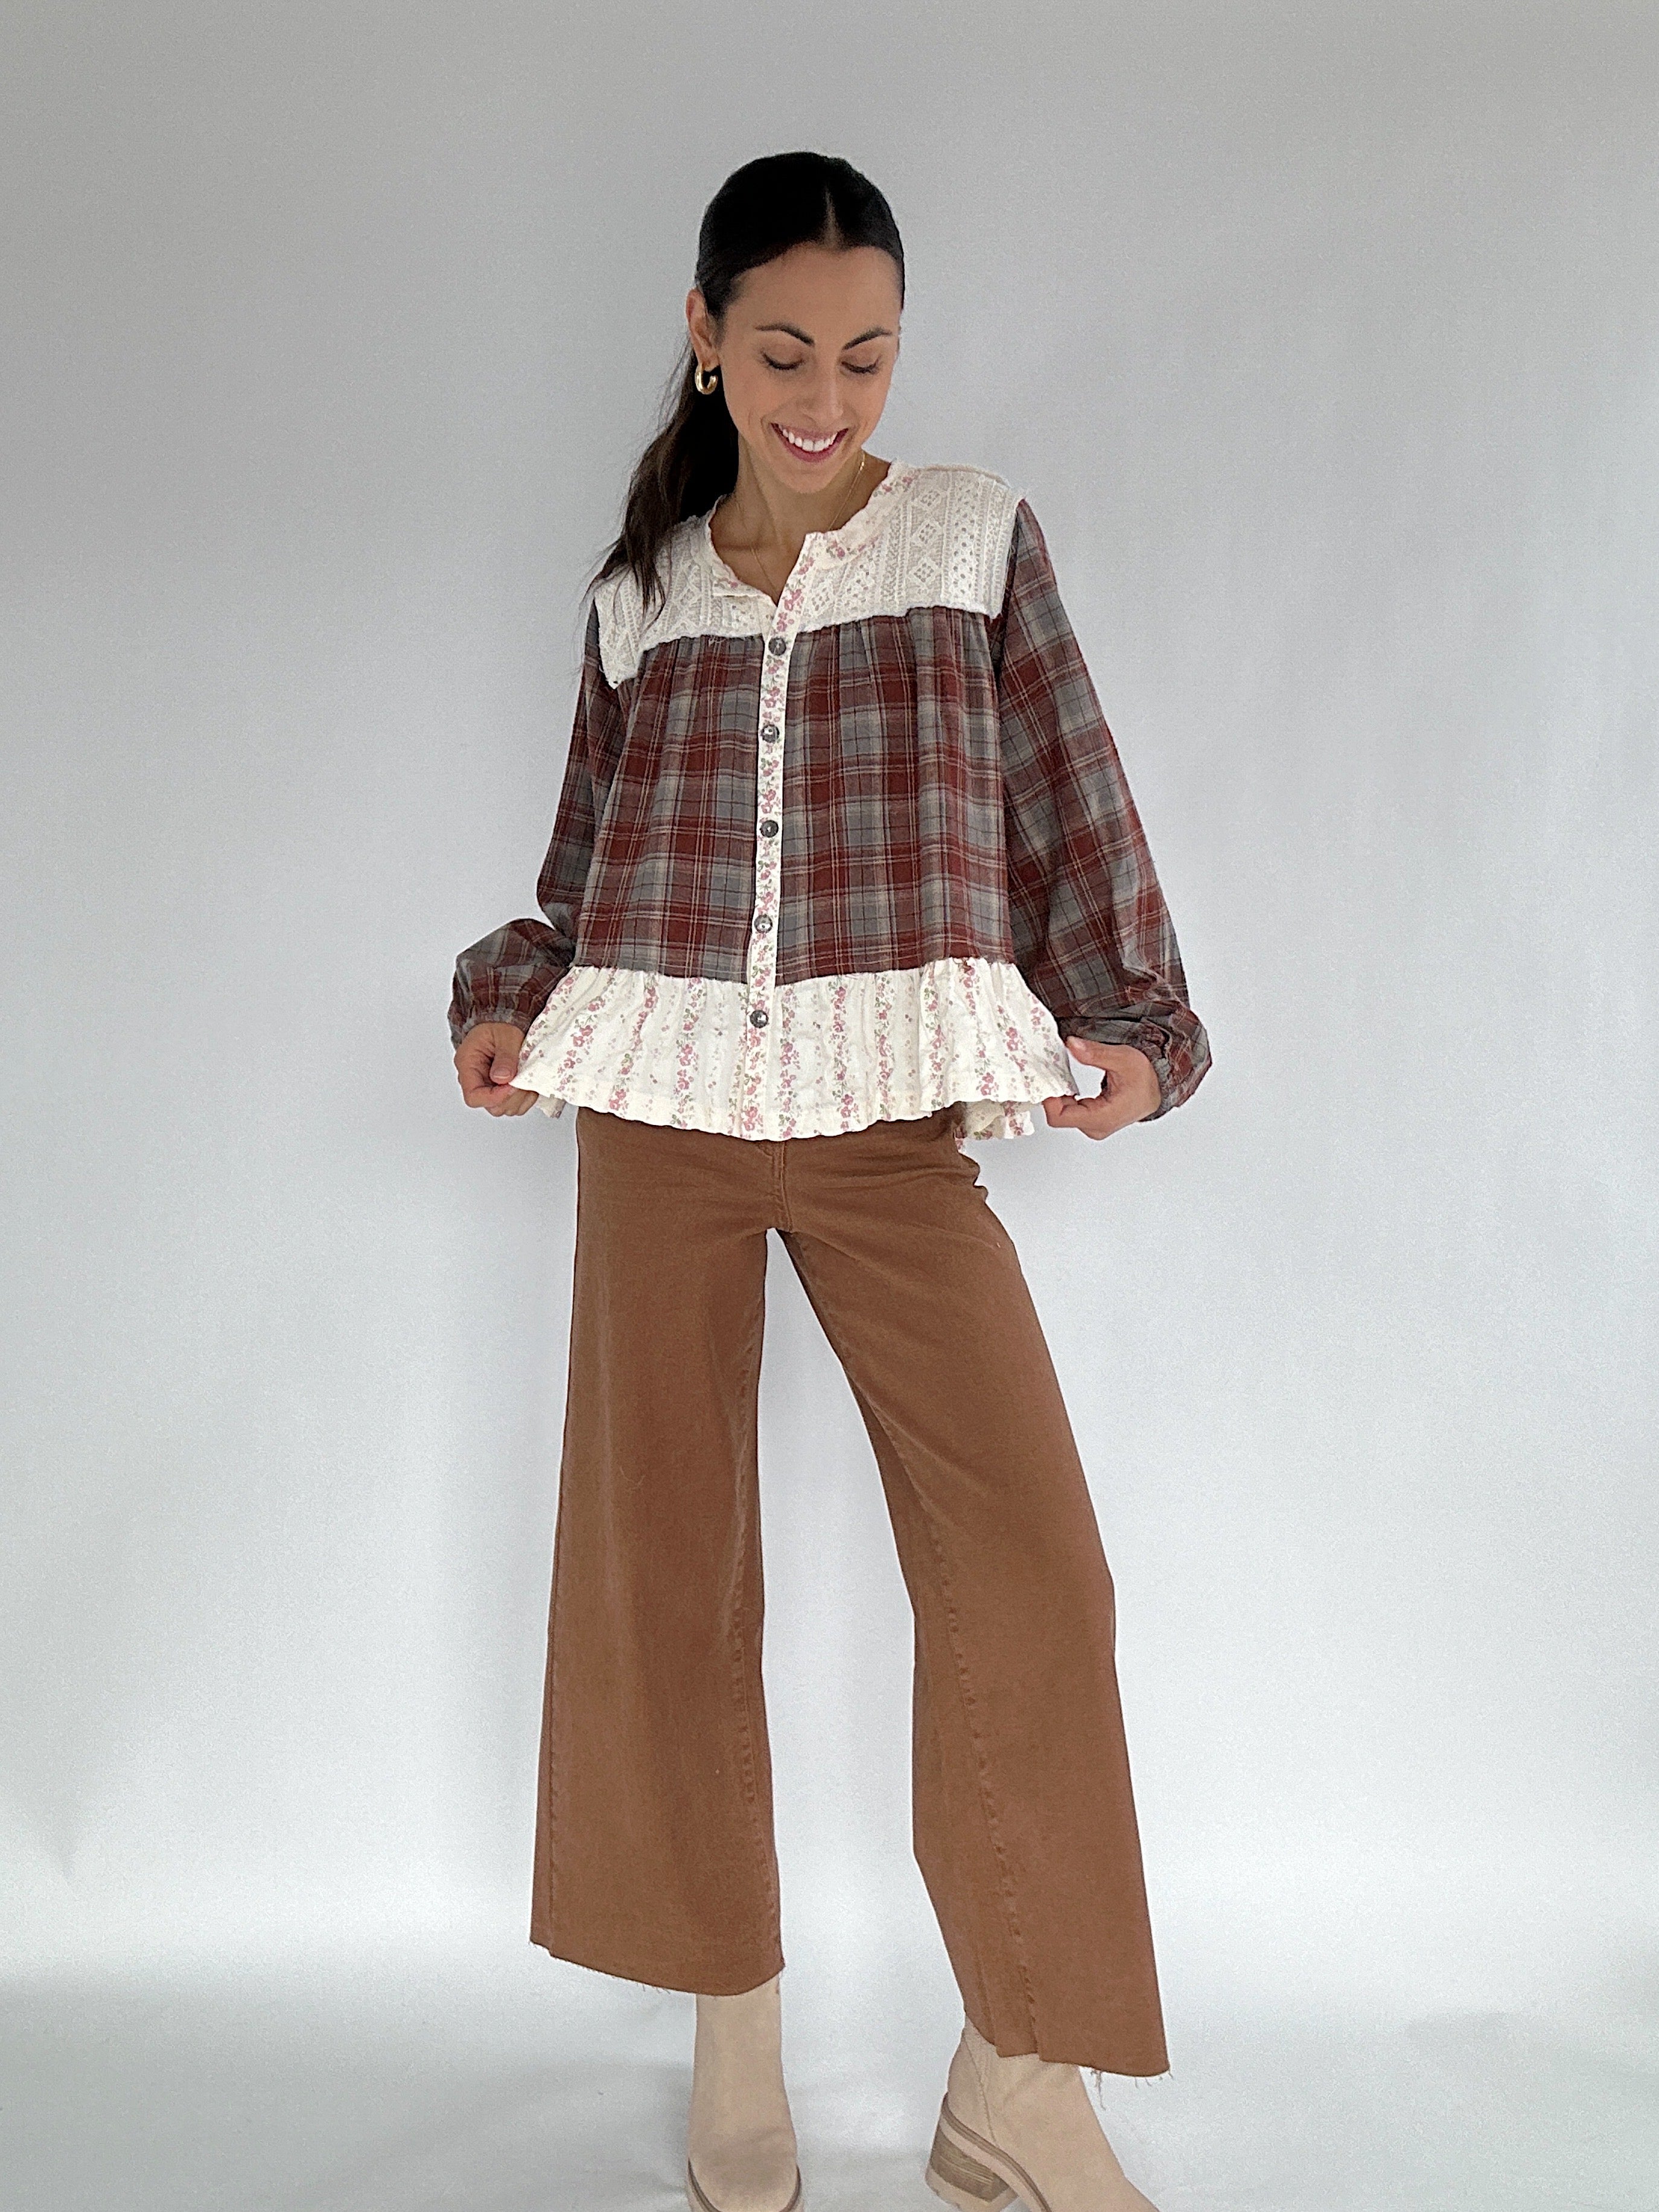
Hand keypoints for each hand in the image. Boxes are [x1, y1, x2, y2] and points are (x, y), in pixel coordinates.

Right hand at [455, 1022, 540, 1115]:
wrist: (505, 1019)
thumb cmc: (500, 1023)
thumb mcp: (505, 1034)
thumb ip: (505, 1056)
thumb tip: (503, 1078)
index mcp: (468, 1065)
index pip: (474, 1097)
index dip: (494, 1098)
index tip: (512, 1086)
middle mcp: (477, 1080)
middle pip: (492, 1106)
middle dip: (512, 1097)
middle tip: (524, 1080)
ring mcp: (490, 1086)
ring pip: (505, 1108)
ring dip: (521, 1098)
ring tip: (528, 1080)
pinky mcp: (504, 1089)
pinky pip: (515, 1105)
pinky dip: (526, 1098)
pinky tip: (529, 1084)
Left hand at [1041, 1038, 1160, 1139]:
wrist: (1158, 1088)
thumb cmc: (1146, 1078)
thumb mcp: (1123, 1058)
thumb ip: (1095, 1053)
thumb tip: (1072, 1045)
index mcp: (1102, 1117)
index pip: (1060, 1118)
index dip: (1047, 1099)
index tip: (1046, 1079)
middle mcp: (1096, 1127)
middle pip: (1059, 1116)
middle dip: (1052, 1094)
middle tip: (1050, 1073)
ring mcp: (1094, 1126)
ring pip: (1063, 1114)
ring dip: (1058, 1095)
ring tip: (1060, 1077)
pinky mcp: (1093, 1121)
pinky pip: (1070, 1113)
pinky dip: (1065, 1098)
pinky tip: (1067, 1085)